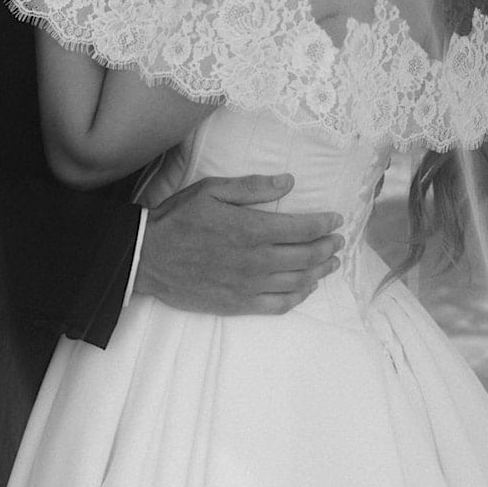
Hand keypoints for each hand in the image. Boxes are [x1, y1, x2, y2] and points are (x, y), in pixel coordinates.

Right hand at [134, 174, 343, 314]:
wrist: (148, 257)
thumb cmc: (179, 218)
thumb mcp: (212, 190)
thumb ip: (252, 187)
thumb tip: (288, 182)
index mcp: (250, 229)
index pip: (301, 229)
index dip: (324, 224)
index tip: (336, 219)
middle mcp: (255, 260)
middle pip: (305, 256)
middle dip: (327, 247)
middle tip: (339, 240)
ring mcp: (248, 285)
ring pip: (297, 282)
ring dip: (319, 272)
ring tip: (331, 263)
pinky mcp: (239, 304)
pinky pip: (279, 304)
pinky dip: (298, 297)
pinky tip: (306, 288)